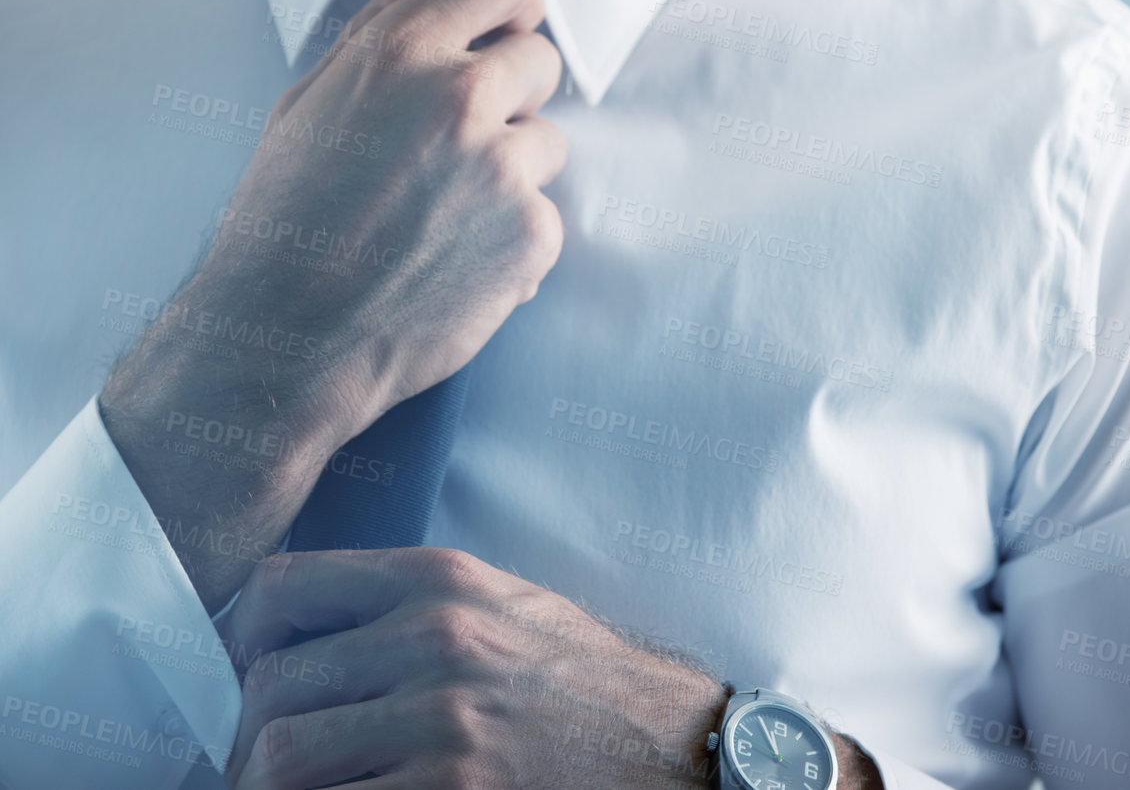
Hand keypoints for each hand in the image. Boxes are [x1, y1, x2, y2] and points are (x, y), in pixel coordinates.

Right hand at [100, 0, 567, 610]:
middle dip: (511, 97)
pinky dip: (511, 242)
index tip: (499, 35)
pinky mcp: (531, 234)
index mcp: (401, 48)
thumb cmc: (283, 216)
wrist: (281, 341)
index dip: (515, 4)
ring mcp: (501, 166)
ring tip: (438, 216)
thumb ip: (374, 22)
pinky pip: (546, 215)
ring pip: (546, 142)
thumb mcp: (309, 100)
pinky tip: (452, 264)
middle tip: (448, 150)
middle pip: (543, 59)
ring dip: (511, 174)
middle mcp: (459, 95)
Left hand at [219, 546, 728, 788]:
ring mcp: (442, 724)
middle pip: (267, 688)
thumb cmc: (578, 679)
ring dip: (268, 788)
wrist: (673, 745)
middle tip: (252, 774)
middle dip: (244, 744)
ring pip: (283, 760)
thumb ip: (403, 606)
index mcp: (434, 580)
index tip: (236, 685)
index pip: (279, 590)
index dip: (235, 645)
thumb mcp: (496, 604)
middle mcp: (430, 640)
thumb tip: (298, 636)